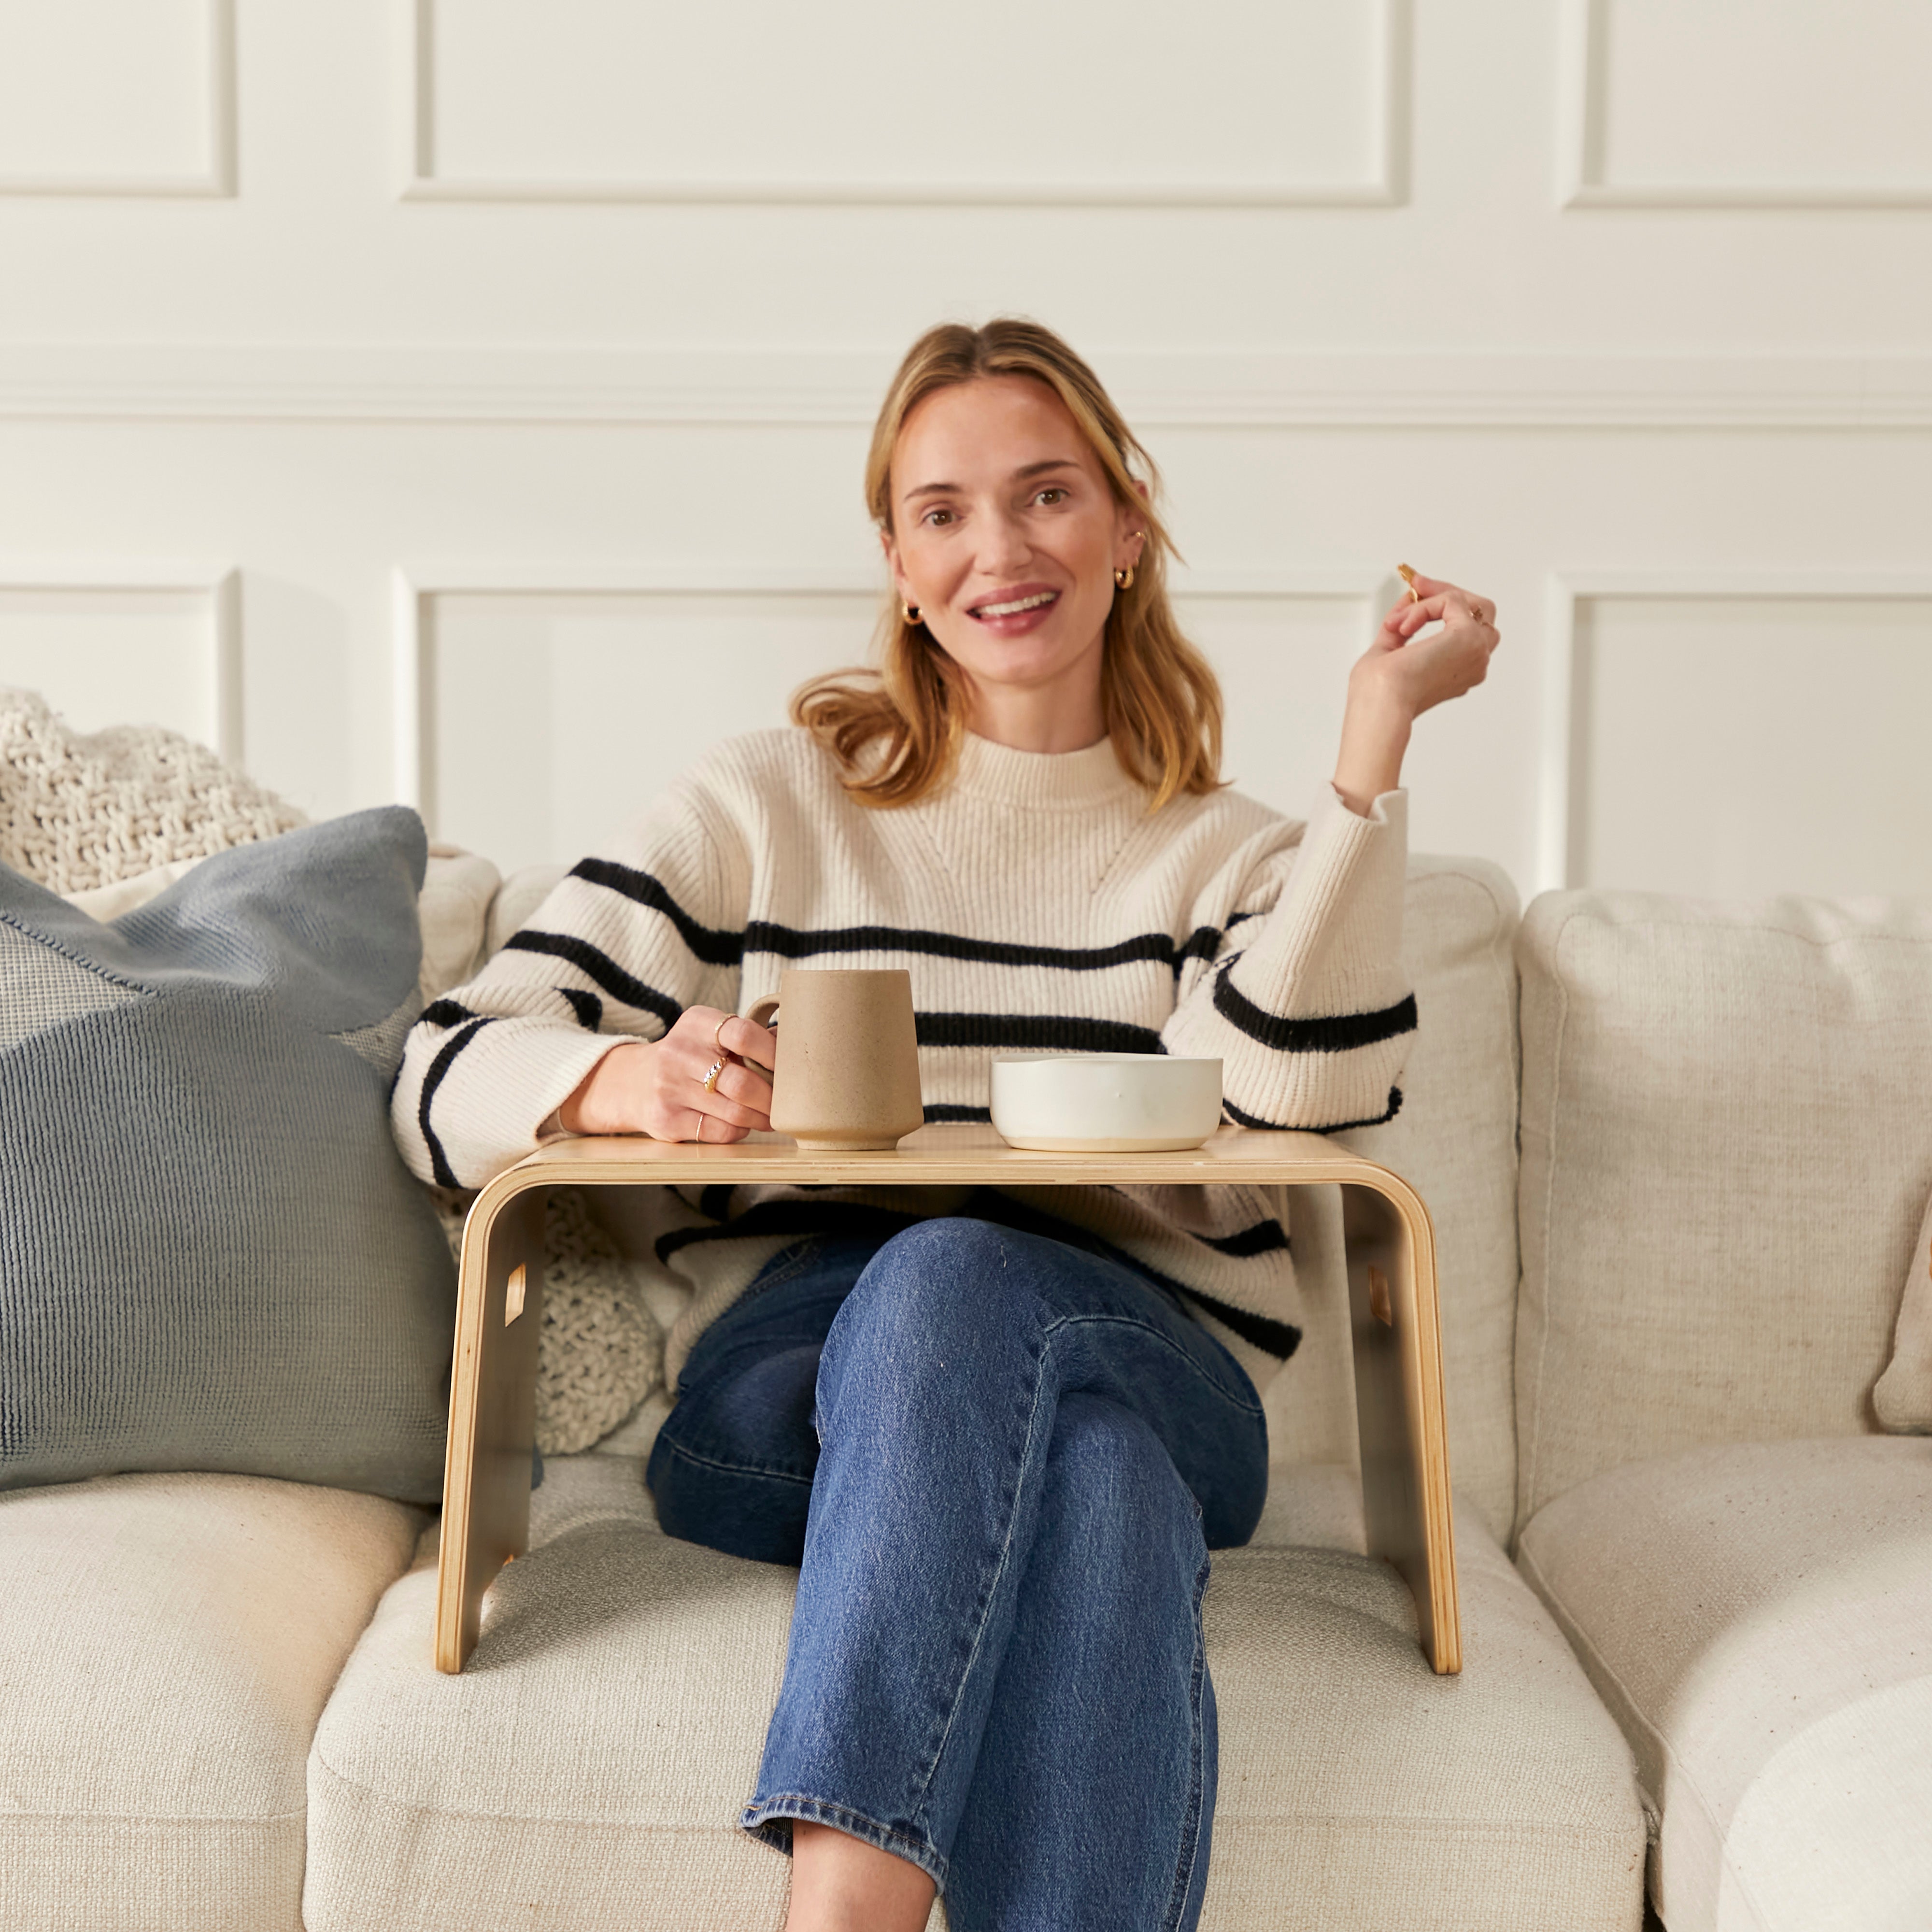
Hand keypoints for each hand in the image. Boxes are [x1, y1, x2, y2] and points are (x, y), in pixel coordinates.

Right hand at [556, 1006, 776, 1142]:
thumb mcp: (711, 1034)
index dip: (773, 1053)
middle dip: (772, 1098)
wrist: (634, 1082)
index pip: (743, 1034)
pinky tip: (743, 1124)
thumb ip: (749, 1038)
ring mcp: (669, 1089)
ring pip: (734, 1112)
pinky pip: (719, 1132)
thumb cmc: (691, 1056)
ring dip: (761, 1118)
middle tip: (787, 1103)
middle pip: (741, 1083)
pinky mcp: (667, 1120)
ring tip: (771, 1116)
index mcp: (696, 1023)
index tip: (791, 1067)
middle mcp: (678, 1053)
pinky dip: (740, 1130)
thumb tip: (797, 1045)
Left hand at [1332, 572, 1499, 812]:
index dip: (1440, 607)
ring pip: (1468, 603)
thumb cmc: (1379, 694)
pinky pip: (1450, 601)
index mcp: (1461, 671)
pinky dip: (1422, 608)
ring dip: (1429, 601)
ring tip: (1400, 619)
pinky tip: (1403, 627)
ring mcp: (1477, 650)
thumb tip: (1406, 601)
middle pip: (1481, 610)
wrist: (1381, 705)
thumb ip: (1402, 628)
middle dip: (1445, 592)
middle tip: (1417, 586)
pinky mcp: (1469, 637)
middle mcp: (1476, 663)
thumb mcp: (1390, 652)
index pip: (1467, 627)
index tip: (1414, 593)